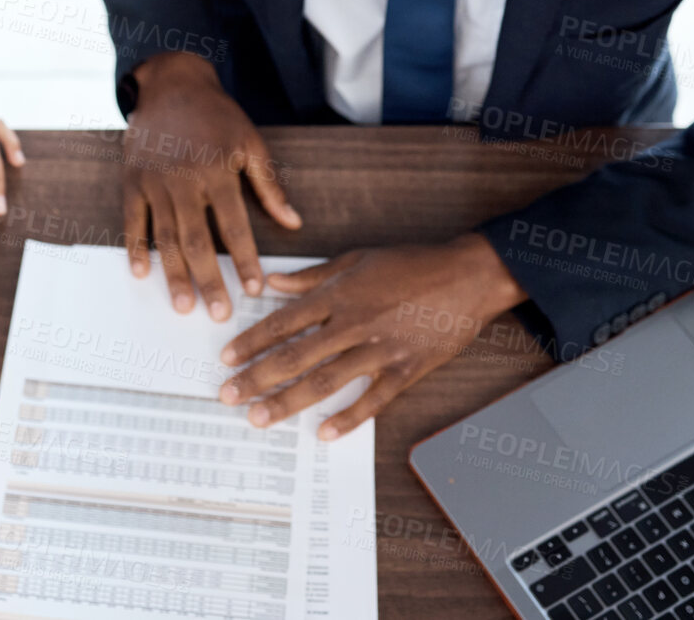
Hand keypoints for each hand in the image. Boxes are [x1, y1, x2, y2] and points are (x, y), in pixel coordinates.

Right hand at [123, 52, 300, 321]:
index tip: (252, 290)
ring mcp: (154, 182)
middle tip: (217, 313)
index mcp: (217, 171)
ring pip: (164, 237)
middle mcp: (184, 179)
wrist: (170, 84)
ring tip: (181, 305)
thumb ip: (270, 185)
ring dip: (173, 274)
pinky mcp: (132, 181)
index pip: (235, 226)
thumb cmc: (216, 115)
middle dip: (208, 280)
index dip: (245, 260)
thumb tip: (293, 223)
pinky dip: (134, 248)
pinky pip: (131, 221)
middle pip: (197, 240)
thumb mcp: (250, 142)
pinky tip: (140, 274)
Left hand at [218, 233, 527, 438]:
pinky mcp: (406, 369)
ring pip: (325, 381)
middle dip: (256, 378)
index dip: (251, 342)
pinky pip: (373, 400)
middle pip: (295, 356)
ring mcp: (380, 349)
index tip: (226, 358)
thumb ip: (312, 276)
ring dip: (288, 402)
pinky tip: (325, 433)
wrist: (466, 276)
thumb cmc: (411, 263)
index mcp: (339, 295)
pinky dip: (349, 417)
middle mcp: (353, 323)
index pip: (283, 322)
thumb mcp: (356, 259)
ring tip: (259, 417)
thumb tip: (273, 283)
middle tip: (228, 396)